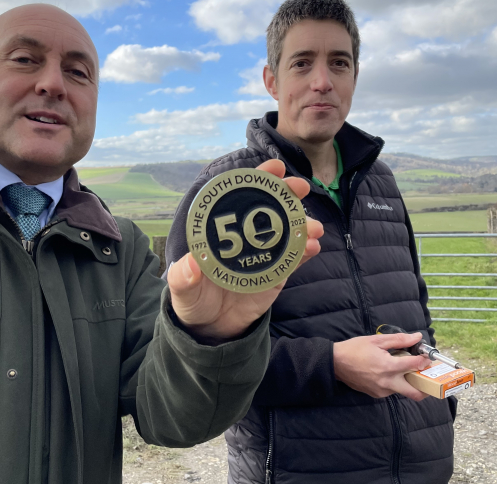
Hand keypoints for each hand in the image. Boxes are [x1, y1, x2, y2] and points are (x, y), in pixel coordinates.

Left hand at [167, 159, 323, 342]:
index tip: (275, 167)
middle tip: (301, 187)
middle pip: (266, 207)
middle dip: (285, 193)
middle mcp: (243, 237)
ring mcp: (262, 253)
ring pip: (285, 231)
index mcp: (220, 231)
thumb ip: (183, 279)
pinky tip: (314, 246)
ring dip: (302, 224)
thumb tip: (190, 266)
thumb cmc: (192, 301)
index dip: (256, 179)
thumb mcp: (182, 292)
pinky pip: (293, 258)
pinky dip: (305, 251)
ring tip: (314, 227)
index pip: (238, 197)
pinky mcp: (275, 273)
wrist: (212, 329)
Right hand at [334, 333, 429, 401]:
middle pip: (415, 393)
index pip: (415, 365)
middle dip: (426, 387)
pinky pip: (391, 391)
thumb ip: (399, 340)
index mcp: (388, 367)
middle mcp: (387, 383)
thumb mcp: (377, 340)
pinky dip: (394, 383)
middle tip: (426, 376)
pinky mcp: (376, 394)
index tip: (427, 356)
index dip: (425, 360)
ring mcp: (381, 391)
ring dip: (407, 382)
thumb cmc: (354, 349)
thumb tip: (417, 337)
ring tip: (403, 370)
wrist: (335, 363)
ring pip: (403, 391)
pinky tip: (387, 372)